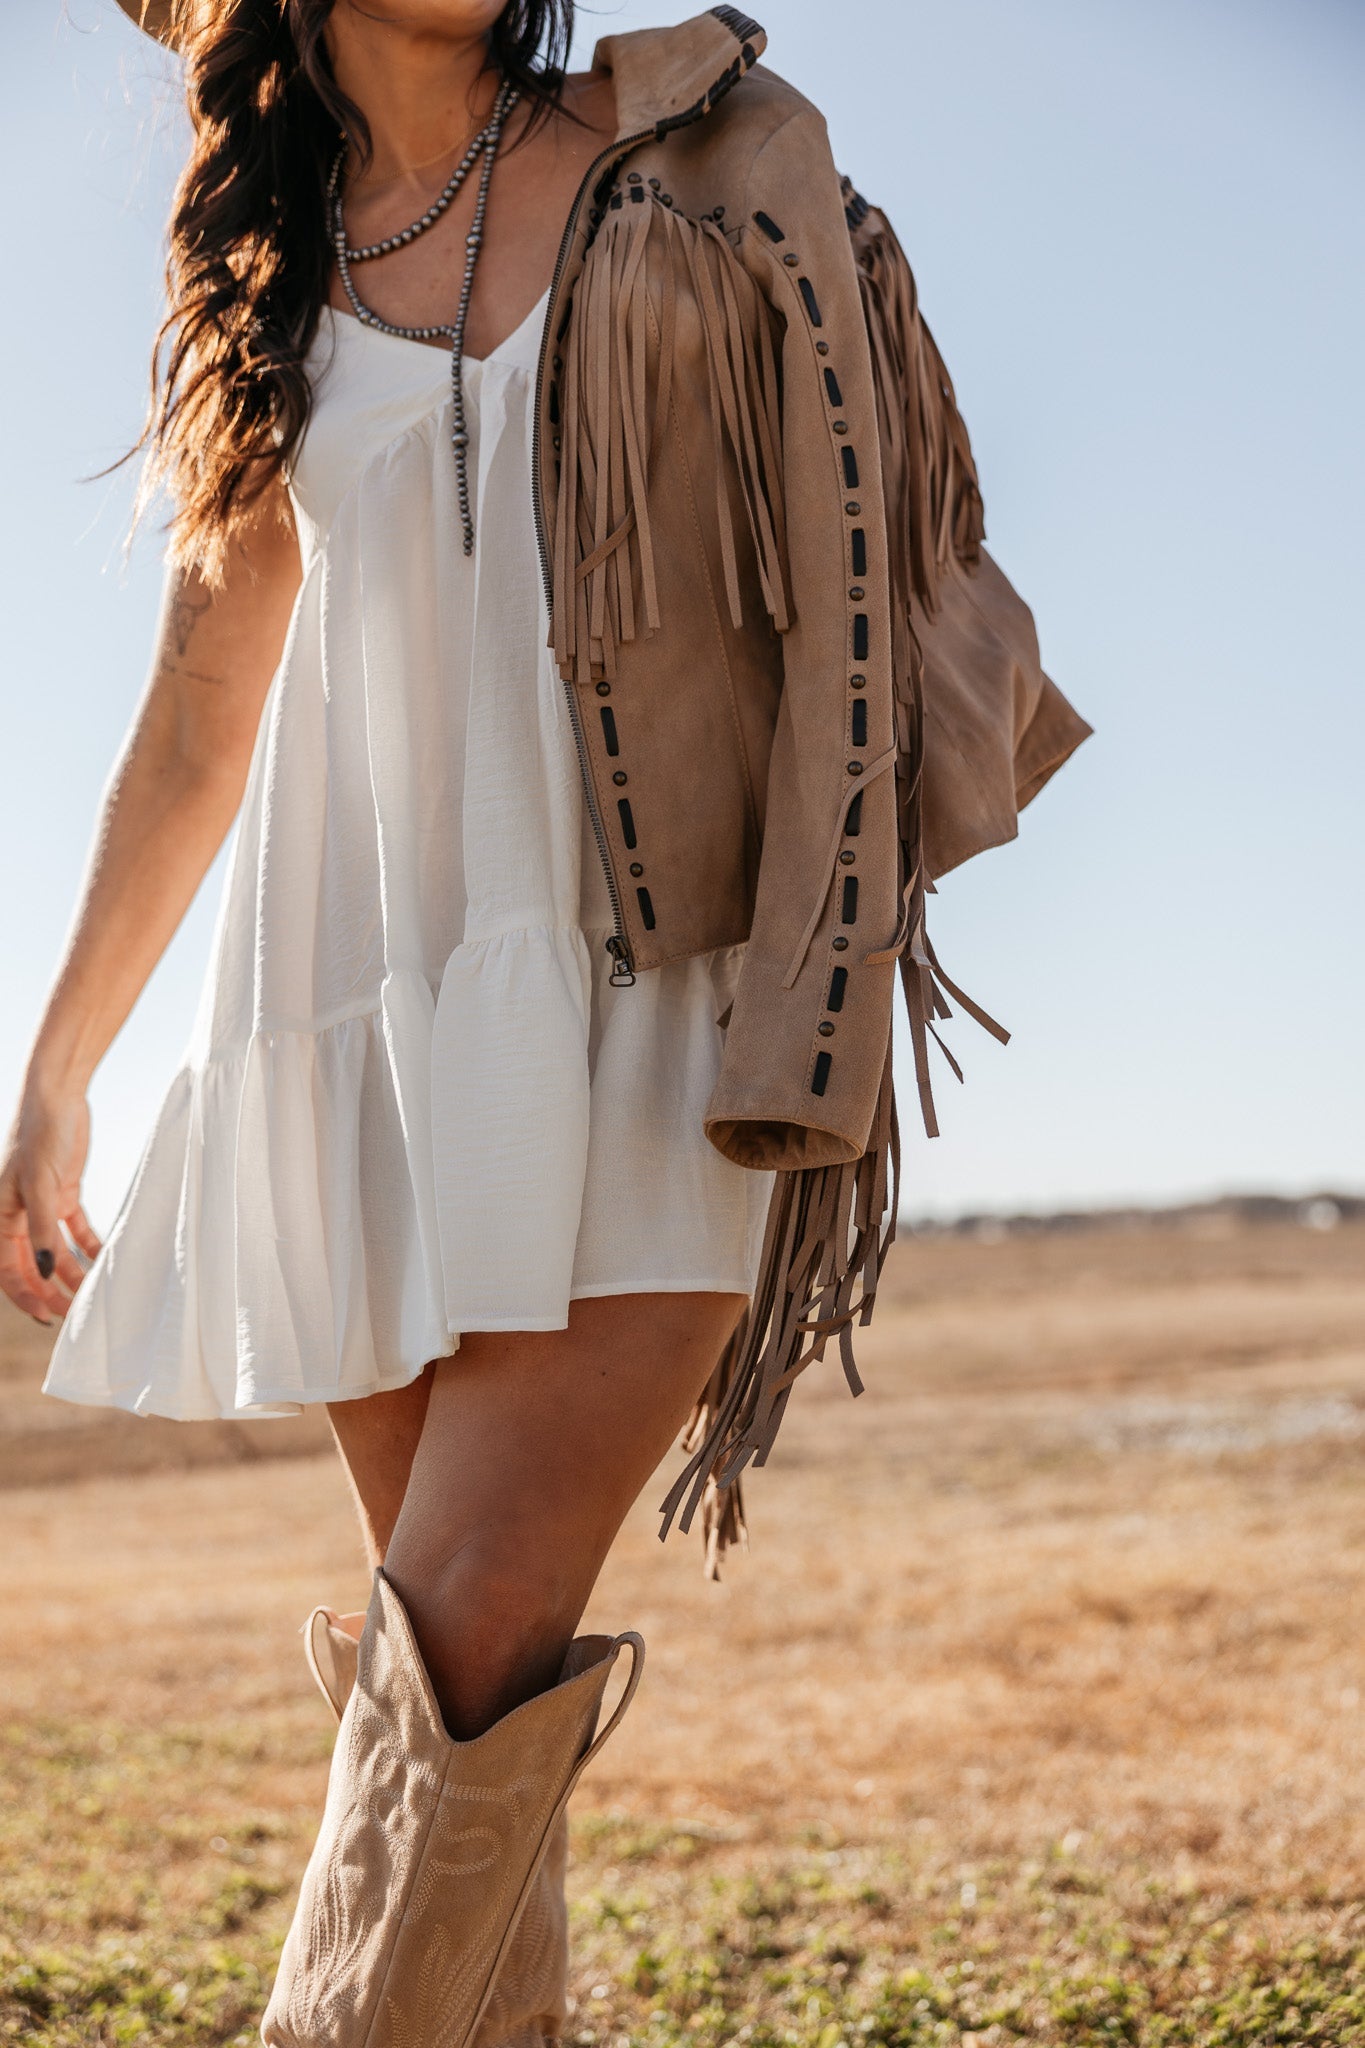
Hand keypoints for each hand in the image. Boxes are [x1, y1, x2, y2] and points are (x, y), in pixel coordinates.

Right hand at [0, 1083, 102, 1324]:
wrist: (58, 1096)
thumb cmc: (41, 1135)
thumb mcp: (42, 1185)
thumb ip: (42, 1230)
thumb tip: (42, 1272)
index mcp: (0, 1215)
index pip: (7, 1268)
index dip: (25, 1295)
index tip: (47, 1317)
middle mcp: (18, 1214)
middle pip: (32, 1265)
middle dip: (51, 1290)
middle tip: (75, 1312)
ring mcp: (42, 1205)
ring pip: (54, 1250)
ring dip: (71, 1271)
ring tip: (93, 1291)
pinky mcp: (64, 1193)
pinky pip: (74, 1229)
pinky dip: (87, 1245)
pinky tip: (104, 1260)